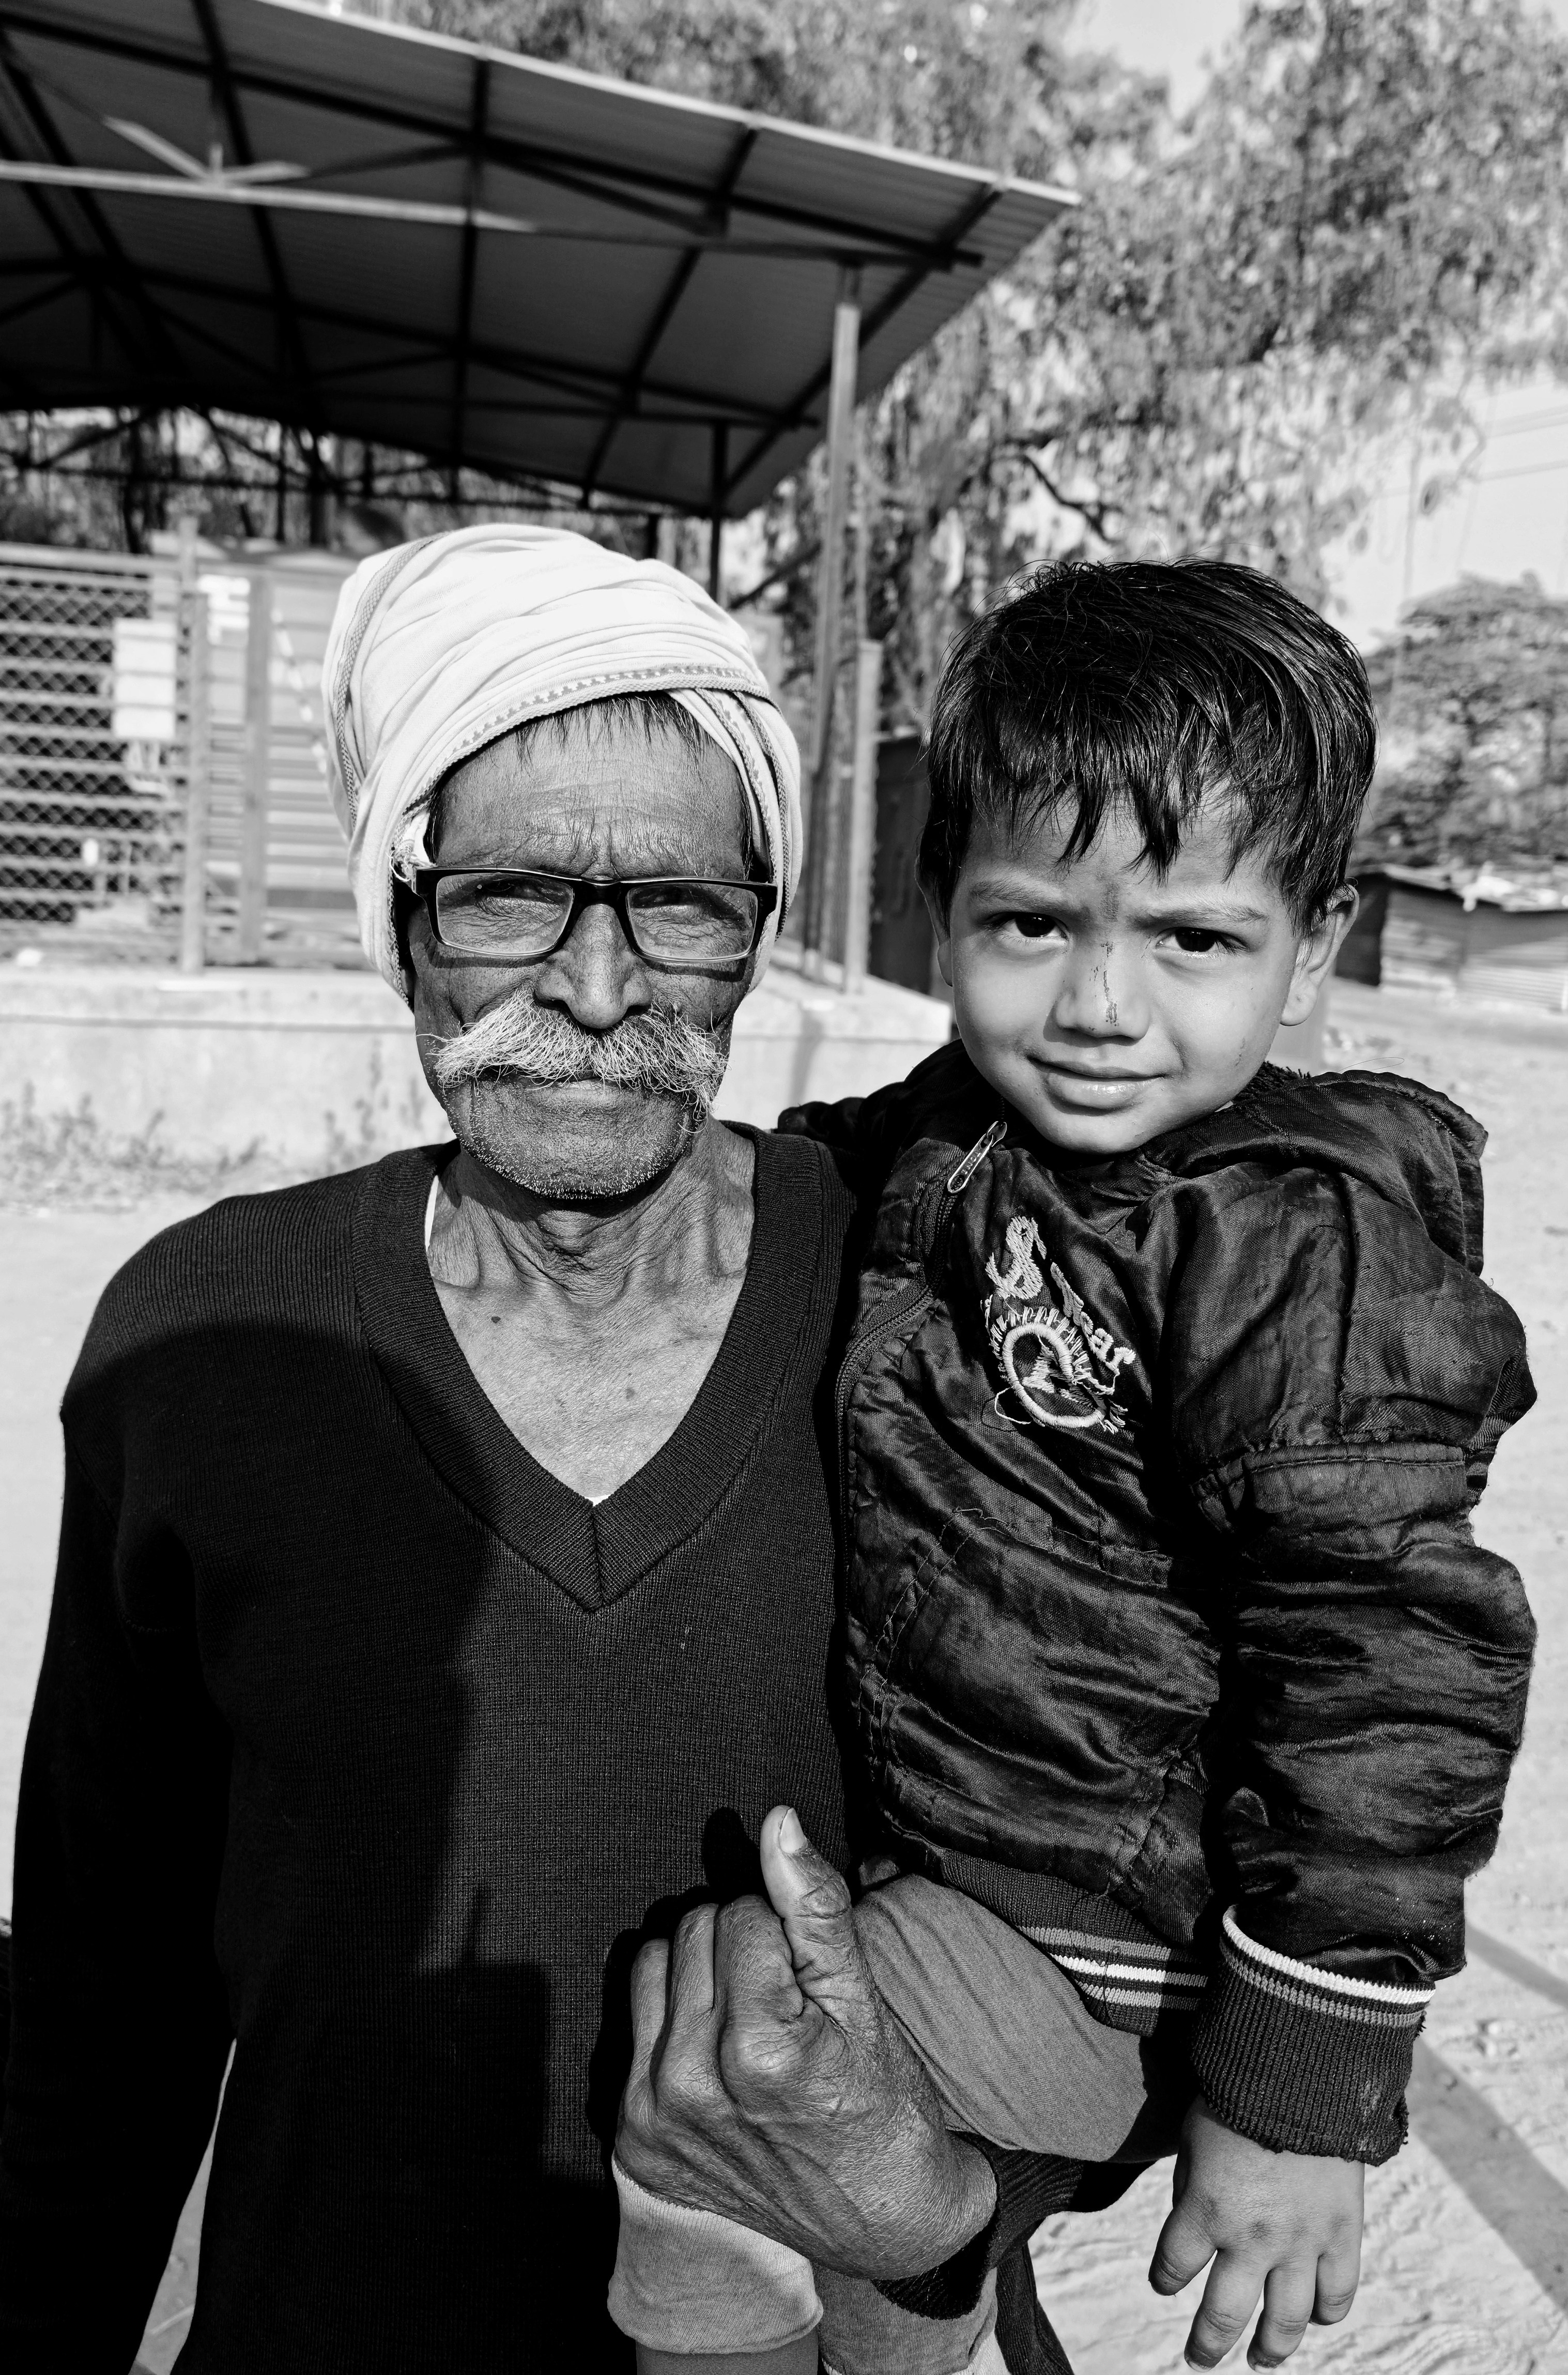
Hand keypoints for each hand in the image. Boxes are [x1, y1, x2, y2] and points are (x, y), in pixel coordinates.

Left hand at [616, 1805, 996, 2278]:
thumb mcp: (863, 2001)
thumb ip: (814, 1906)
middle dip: (742, 1947)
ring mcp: (652, 2117)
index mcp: (756, 2051)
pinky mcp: (631, 2136)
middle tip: (786, 2004)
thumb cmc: (879, 2102)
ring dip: (700, 1975)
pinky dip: (672, 2022)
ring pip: (655, 1962)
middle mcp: (690, 2087)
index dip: (786, 1932)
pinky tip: (716, 2055)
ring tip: (750, 2021)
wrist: (875, 2218)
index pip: (743, 1912)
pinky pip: (629, 2021)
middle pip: (695, 1928)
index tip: (810, 1984)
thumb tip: (777, 1823)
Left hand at [1150, 2098, 1362, 2368]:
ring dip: (1271, 2348)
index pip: (1174, 2267)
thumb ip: (1192, 2187)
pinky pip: (1337, 2292)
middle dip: (1207, 2344)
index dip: (1165, 2279)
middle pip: (1224, 2314)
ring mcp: (1302, 2240)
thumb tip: (1193, 2224)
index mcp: (1206, 2208)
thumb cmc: (1237, 2095)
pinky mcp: (1343, 2233)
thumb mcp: (1193, 2138)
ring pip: (1285, 2320)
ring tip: (1261, 2359)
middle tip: (1200, 2358)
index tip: (1164, 2283)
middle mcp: (1252, 2236)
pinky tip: (1315, 2317)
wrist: (1304, 2069)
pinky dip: (1326, 2311)